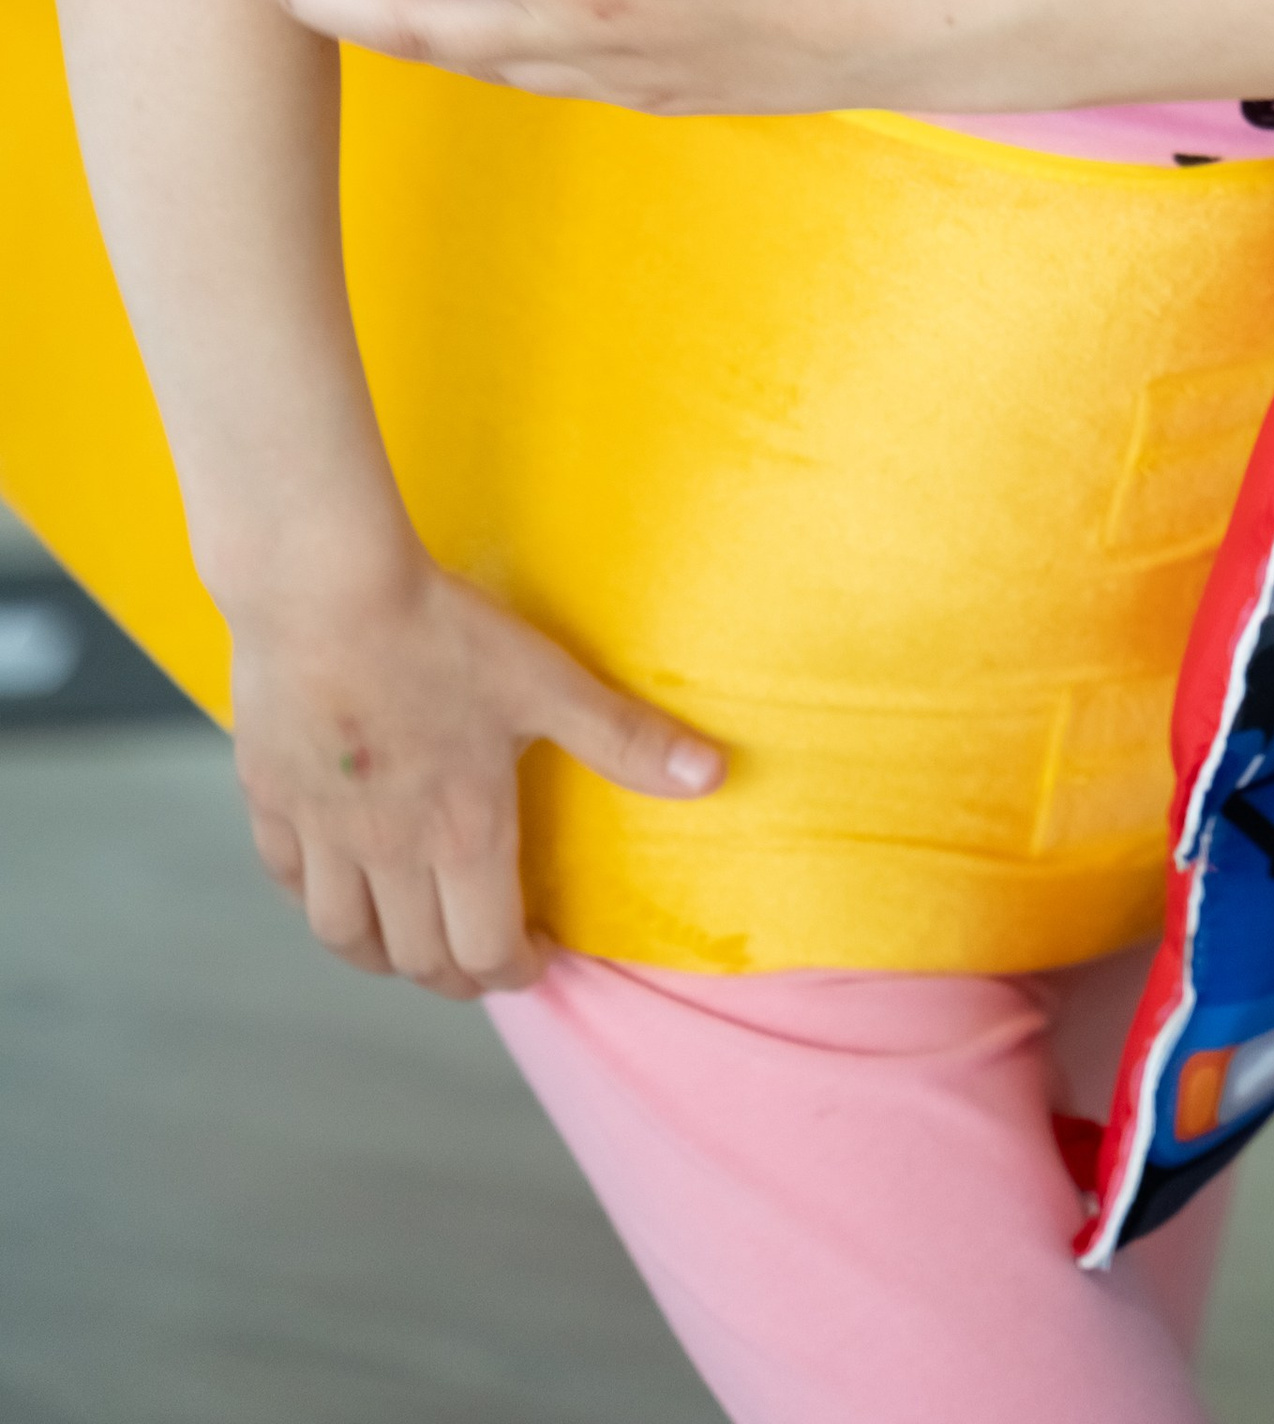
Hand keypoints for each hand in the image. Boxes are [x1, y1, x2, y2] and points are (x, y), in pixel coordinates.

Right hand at [228, 547, 722, 996]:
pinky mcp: (271, 799)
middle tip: (483, 959)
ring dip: (385, 956)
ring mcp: (322, 831)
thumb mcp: (545, 682)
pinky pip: (287, 882)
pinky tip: (337, 885)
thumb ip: (624, 739)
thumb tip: (712, 774)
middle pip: (419, 958)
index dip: (516, 971)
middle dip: (459, 975)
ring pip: (345, 936)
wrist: (323, 588)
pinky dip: (318, 902)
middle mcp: (388, 852)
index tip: (536, 960)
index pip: (487, 950)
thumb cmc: (439, 633)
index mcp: (461, 833)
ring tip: (413, 943)